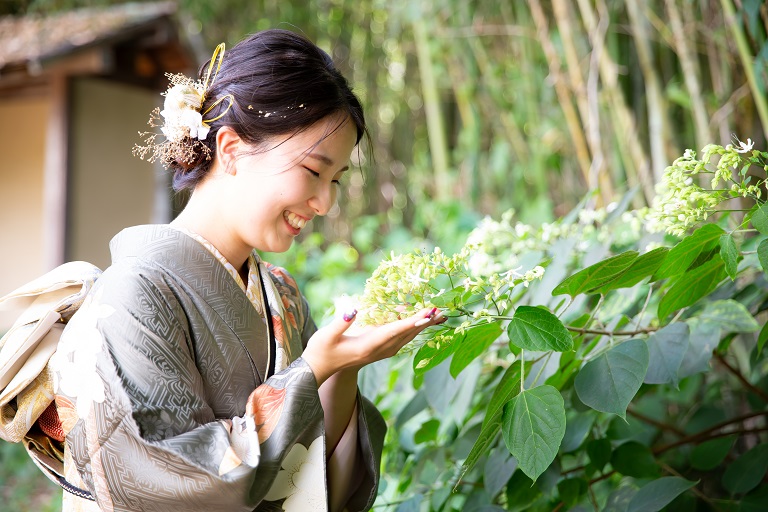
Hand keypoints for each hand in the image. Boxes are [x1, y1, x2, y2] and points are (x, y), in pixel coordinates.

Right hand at [301, 307, 444, 385]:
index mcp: (367, 346)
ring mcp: (379, 352)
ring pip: (406, 337)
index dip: (411, 321)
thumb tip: (353, 309)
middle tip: (442, 311)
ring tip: (438, 316)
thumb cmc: (320, 351)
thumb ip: (340, 323)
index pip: (394, 331)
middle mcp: (378, 351)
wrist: (320, 369)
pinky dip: (412, 329)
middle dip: (424, 322)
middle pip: (406, 334)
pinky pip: (400, 339)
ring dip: (422, 326)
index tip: (427, 313)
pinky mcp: (378, 350)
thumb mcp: (325, 336)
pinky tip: (418, 322)